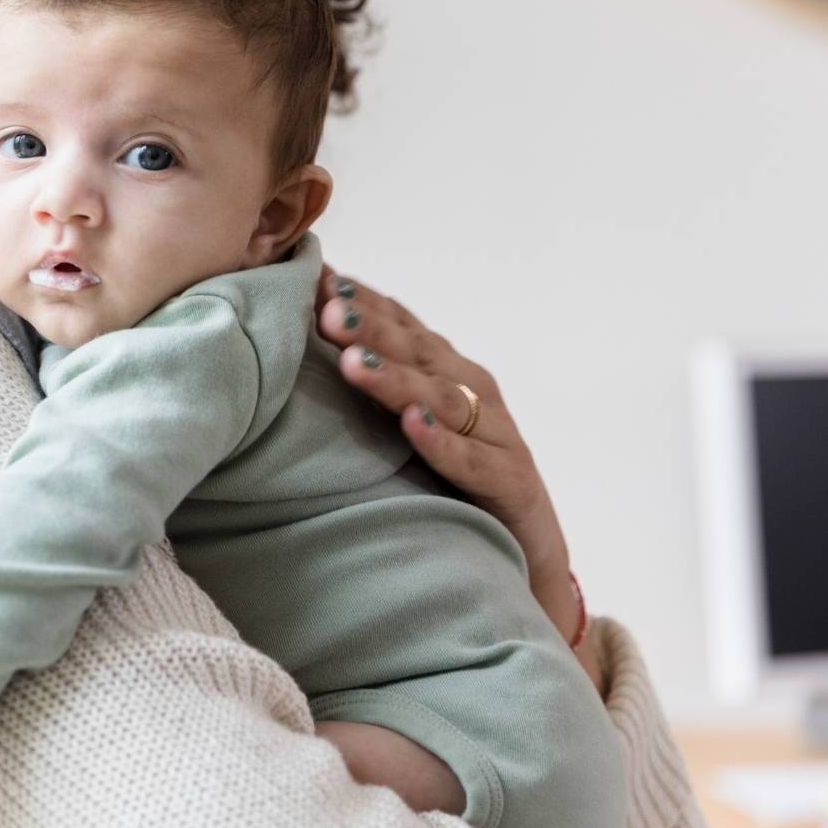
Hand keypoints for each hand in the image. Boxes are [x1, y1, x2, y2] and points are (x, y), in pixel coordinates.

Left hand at [313, 264, 589, 656]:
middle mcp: (472, 393)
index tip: (315, 276)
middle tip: (327, 309)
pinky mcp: (512, 483)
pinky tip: (413, 426)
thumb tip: (302, 336)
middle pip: (418, 352)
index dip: (362, 299)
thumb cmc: (452, 477)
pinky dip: (442, 443)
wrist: (524, 552)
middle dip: (371, 327)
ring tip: (354, 361)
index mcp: (445, 370)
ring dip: (397, 378)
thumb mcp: (407, 420)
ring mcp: (497, 436)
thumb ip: (369, 379)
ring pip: (441, 399)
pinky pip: (472, 461)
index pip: (400, 324)